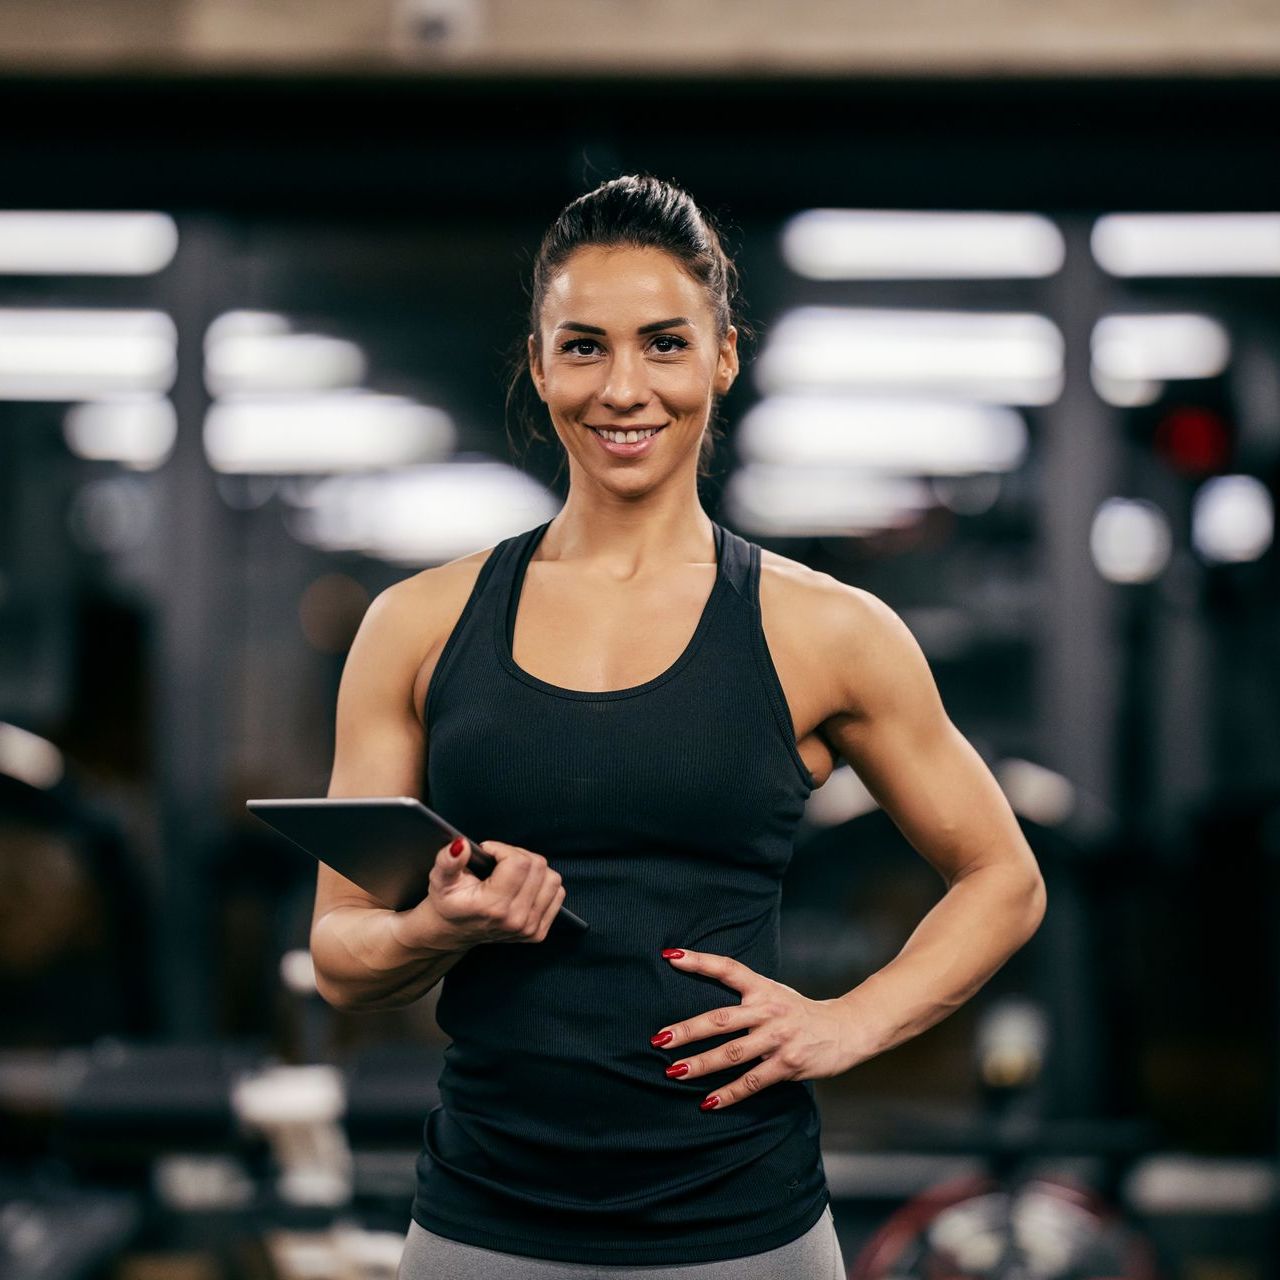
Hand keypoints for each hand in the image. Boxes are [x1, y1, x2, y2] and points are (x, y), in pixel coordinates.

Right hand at [390, 837, 565, 952]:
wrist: (451, 933)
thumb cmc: (448, 903)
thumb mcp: (440, 879)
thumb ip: (448, 860)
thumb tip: (460, 845)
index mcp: (493, 906)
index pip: (518, 862)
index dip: (503, 849)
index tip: (489, 852)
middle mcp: (515, 920)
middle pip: (538, 867)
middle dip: (518, 855)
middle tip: (499, 861)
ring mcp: (528, 928)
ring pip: (552, 879)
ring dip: (534, 869)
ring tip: (512, 872)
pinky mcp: (537, 932)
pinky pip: (557, 894)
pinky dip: (543, 885)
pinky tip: (522, 886)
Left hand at [653, 947, 854, 1110]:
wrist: (845, 1029)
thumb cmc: (800, 1013)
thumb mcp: (775, 994)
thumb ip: (745, 997)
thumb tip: (705, 1009)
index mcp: (763, 988)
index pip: (727, 968)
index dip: (699, 961)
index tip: (670, 956)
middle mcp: (768, 1011)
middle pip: (720, 1019)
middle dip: (688, 1030)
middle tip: (660, 1039)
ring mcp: (777, 1039)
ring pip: (732, 1053)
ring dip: (701, 1064)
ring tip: (674, 1072)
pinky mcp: (786, 1065)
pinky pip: (752, 1081)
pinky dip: (729, 1093)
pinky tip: (708, 1102)